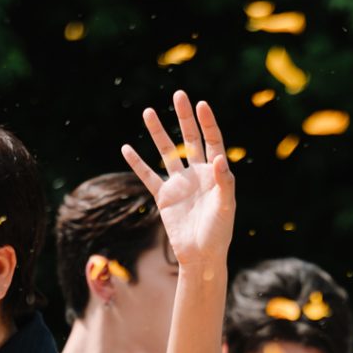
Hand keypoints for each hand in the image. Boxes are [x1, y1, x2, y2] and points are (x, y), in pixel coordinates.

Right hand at [122, 90, 235, 267]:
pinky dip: (137, 163)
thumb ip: (224, 183)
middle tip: (179, 95)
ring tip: (148, 112)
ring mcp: (180, 184)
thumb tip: (218, 158)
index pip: (212, 142)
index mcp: (215, 175)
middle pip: (190, 140)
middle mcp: (197, 175)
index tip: (201, 105)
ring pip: (167, 152)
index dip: (207, 124)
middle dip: (185, 118)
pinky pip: (148, 176)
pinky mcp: (164, 197)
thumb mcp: (226, 208)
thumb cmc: (219, 233)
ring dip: (158, 133)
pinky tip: (126, 148)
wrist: (201, 256)